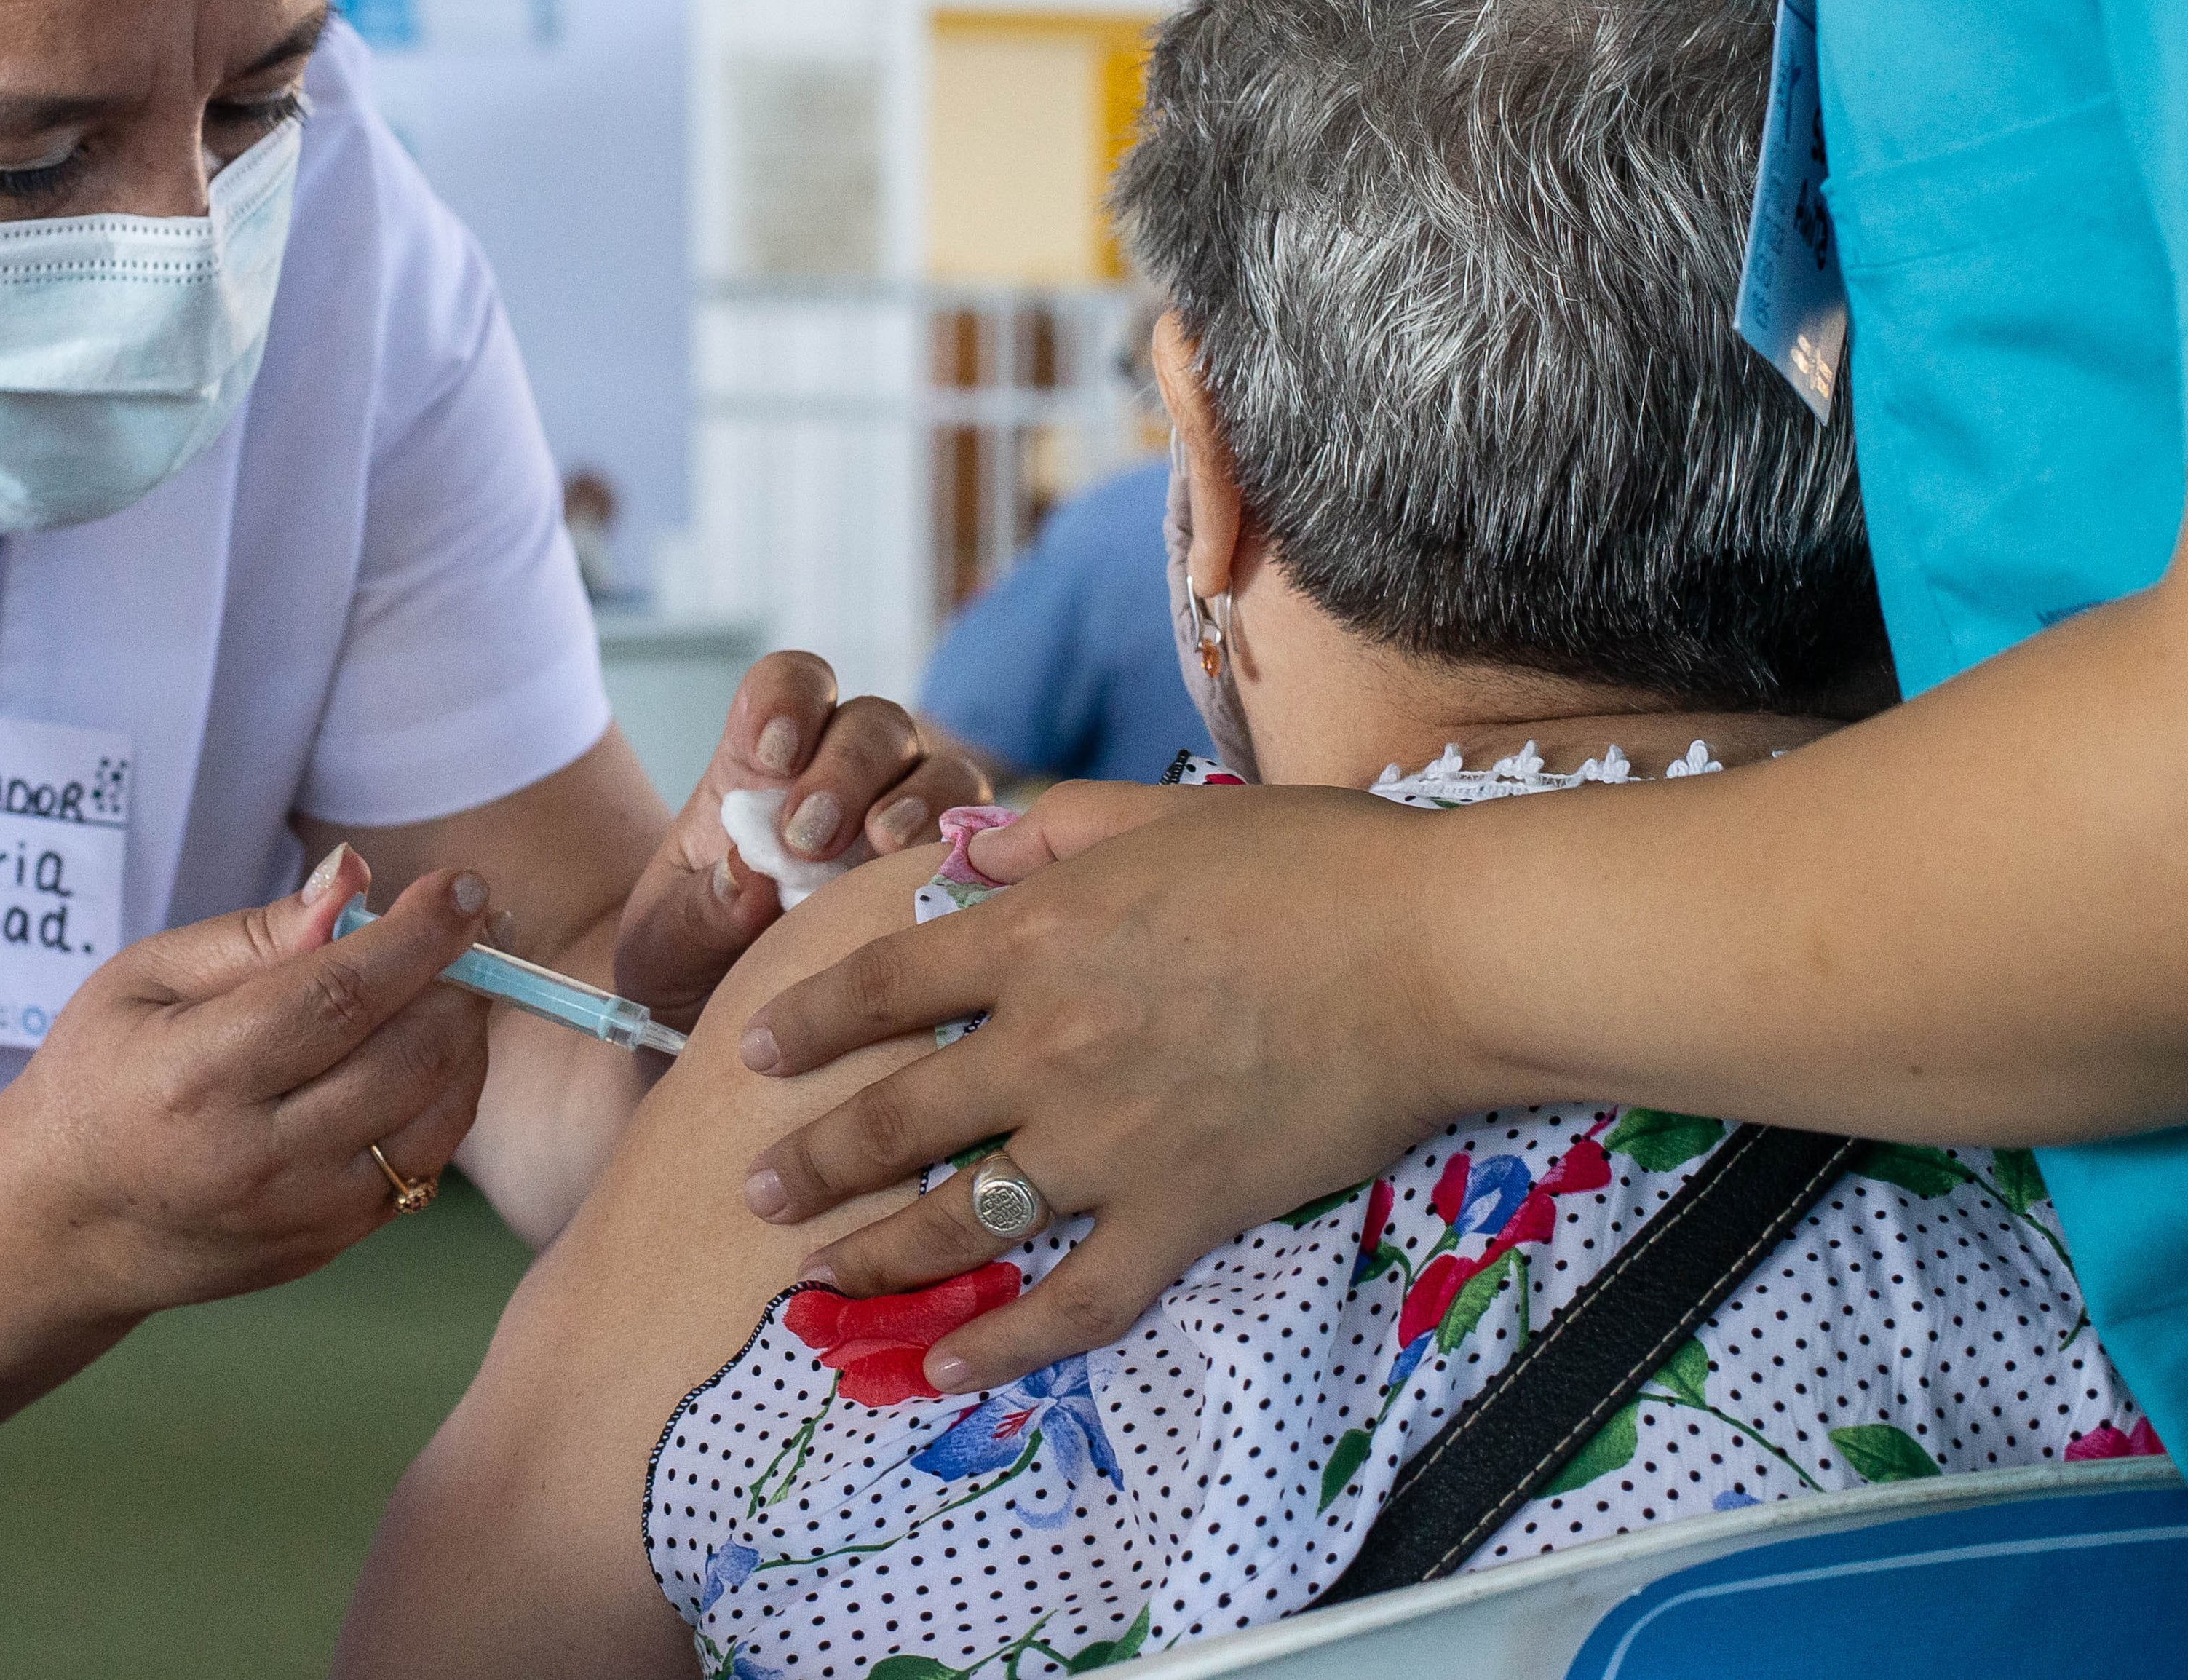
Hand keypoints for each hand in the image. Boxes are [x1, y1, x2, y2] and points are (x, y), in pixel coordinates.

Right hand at [0, 846, 493, 1318]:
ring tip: (456, 979)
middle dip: (463, 976)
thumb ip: (256, 933)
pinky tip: (426, 1047)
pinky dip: (448, 1094)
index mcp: (198, 1078)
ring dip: (468, 1034)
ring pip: (437, 1113)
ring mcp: (302, 1212)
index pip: (342, 995)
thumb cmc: (97, 1079)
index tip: (466, 886)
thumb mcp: (143, 979)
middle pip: (409, 1055)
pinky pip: (426, 1161)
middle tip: (476, 923)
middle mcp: (258, 1157)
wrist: (64, 1225)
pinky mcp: (330, 1242)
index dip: (419, 934)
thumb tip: (353, 876)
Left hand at [610, 652, 991, 1021]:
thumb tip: (747, 878)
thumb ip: (699, 910)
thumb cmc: (690, 964)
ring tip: (884, 847)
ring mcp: (908, 816)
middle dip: (845, 769)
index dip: (790, 699)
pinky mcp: (954, 871)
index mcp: (763, 762)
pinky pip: (986, 842)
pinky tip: (943, 889)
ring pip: (941, 769)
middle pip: (872, 724)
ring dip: (917, 800)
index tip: (772, 753)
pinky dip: (973, 853)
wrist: (734, 1038)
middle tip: (810, 837)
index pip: (791, 684)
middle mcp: (846, 773)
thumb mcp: (667, 945)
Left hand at [732, 779, 1463, 1390]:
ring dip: (878, 1257)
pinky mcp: (1181, 1214)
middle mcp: (1049, 1047)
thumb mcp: (1152, 814)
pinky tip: (947, 1373)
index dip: (808, 1022)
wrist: (1432, 951)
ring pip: (961, 1220)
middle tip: (756, 1188)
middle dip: (812, 1162)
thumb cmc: (1308, 865)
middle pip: (895, 1119)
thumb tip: (964, 859)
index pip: (883, 987)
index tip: (755, 1051)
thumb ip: (1045, 836)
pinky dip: (1002, 1348)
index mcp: (1036, 939)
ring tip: (820, 1283)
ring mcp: (1110, 1141)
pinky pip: (1074, 1303)